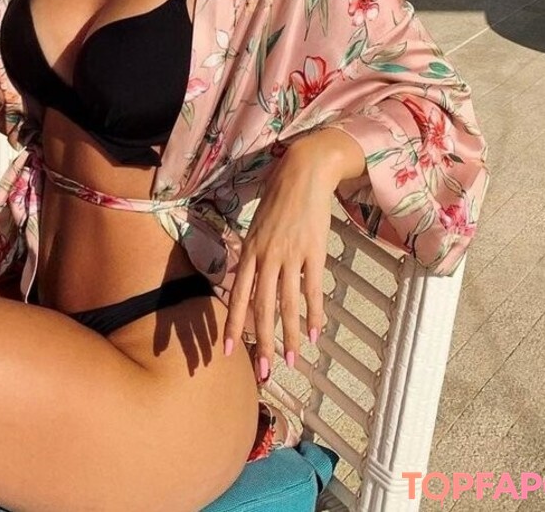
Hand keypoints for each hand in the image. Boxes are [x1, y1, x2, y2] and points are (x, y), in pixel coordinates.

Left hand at [223, 128, 364, 381]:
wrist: (303, 171)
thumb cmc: (279, 197)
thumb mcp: (258, 225)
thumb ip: (255, 253)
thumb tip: (252, 279)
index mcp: (250, 250)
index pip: (238, 296)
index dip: (235, 325)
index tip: (229, 352)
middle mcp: (266, 256)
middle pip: (261, 307)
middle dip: (261, 342)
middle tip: (262, 372)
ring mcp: (290, 255)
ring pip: (286, 304)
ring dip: (289, 337)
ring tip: (291, 363)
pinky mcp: (313, 252)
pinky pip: (312, 290)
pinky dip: (314, 314)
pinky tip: (315, 334)